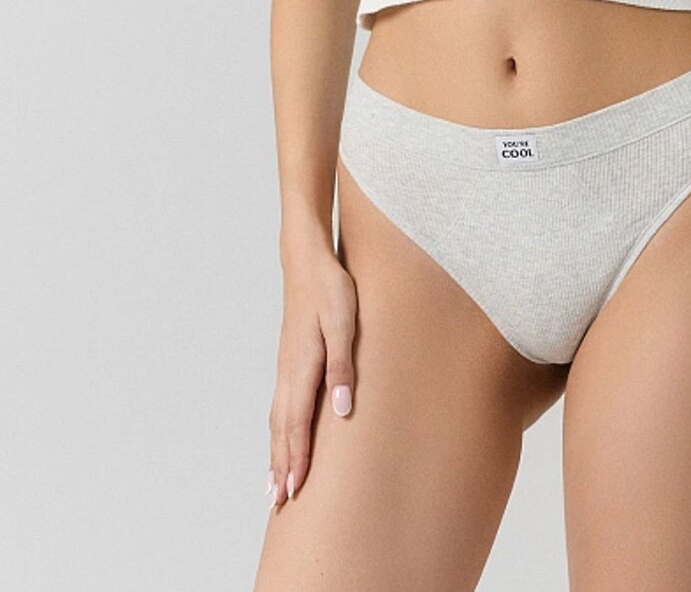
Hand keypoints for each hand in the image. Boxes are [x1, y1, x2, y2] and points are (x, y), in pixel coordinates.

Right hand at [267, 246, 356, 507]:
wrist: (307, 261)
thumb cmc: (330, 290)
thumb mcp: (344, 324)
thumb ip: (342, 366)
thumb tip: (340, 409)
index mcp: (302, 367)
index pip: (297, 424)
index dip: (296, 459)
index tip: (293, 491)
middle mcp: (288, 373)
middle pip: (282, 429)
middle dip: (281, 466)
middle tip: (277, 502)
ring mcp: (286, 367)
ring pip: (277, 420)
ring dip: (276, 452)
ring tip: (273, 482)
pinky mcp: (289, 360)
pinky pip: (280, 405)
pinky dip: (278, 430)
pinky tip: (281, 436)